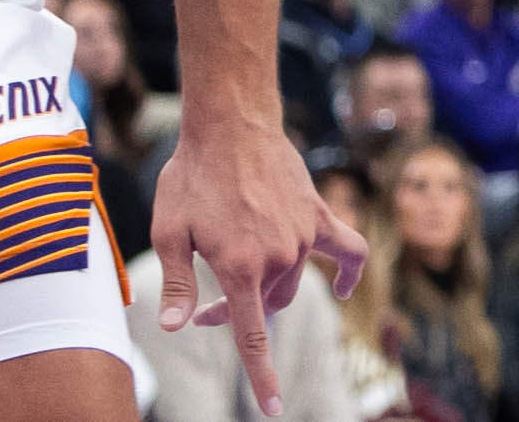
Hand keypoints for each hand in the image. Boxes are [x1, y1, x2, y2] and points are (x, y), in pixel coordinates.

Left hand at [150, 108, 368, 415]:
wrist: (231, 125)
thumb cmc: (190, 177)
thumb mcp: (169, 231)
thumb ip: (175, 282)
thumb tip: (174, 325)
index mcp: (241, 266)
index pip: (254, 334)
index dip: (263, 376)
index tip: (274, 407)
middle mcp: (280, 255)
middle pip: (268, 306)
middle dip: (238, 314)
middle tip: (207, 305)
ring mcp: (305, 234)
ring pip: (294, 280)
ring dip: (269, 288)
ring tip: (235, 270)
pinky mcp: (319, 213)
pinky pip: (348, 248)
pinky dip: (350, 272)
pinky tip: (345, 287)